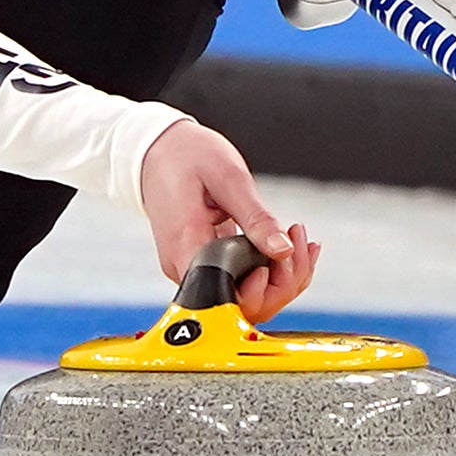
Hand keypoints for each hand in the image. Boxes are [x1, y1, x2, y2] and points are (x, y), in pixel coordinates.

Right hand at [142, 119, 320, 315]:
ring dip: (281, 276)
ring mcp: (196, 269)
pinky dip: (271, 269)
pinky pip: (241, 281)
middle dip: (281, 283)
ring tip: (297, 238)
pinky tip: (289, 245)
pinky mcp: (205, 264)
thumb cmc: (185, 157)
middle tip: (297, 244)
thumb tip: (283, 250)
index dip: (260, 288)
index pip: (226, 297)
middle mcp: (187, 268)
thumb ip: (256, 218)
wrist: (158, 150)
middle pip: (241, 306)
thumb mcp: (228, 178)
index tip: (281, 256)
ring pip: (246, 297)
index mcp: (187, 247)